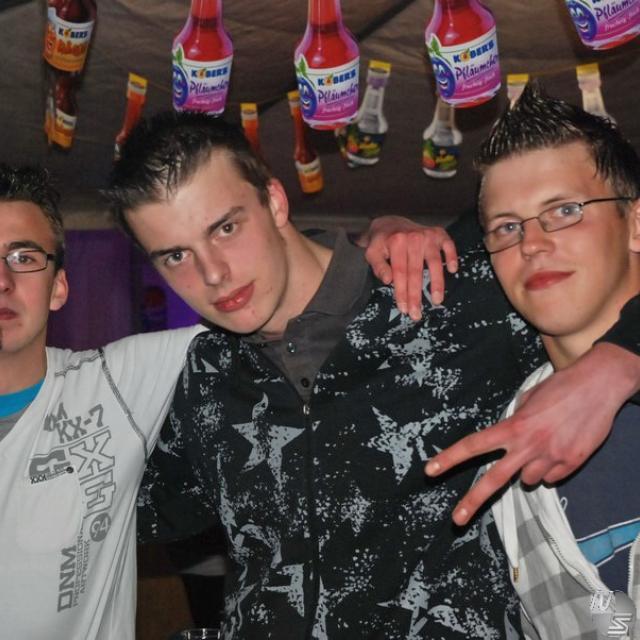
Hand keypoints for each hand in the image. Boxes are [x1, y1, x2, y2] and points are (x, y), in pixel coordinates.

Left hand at [360, 215, 457, 319]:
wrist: (390, 223)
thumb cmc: (381, 243)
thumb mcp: (372, 253)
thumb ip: (378, 266)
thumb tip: (388, 281)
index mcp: (396, 242)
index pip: (400, 272)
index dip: (402, 292)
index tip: (404, 309)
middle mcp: (413, 237)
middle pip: (416, 271)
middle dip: (416, 295)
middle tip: (417, 314)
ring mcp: (428, 234)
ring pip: (435, 262)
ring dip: (437, 283)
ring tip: (436, 300)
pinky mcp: (439, 233)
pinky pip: (449, 245)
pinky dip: (452, 257)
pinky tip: (452, 270)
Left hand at [425, 343, 639, 525]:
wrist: (599, 385)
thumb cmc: (561, 386)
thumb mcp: (529, 398)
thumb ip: (514, 419)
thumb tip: (507, 435)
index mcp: (513, 426)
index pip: (474, 445)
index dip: (449, 458)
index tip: (430, 470)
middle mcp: (528, 446)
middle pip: (494, 479)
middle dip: (473, 501)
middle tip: (456, 520)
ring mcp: (551, 459)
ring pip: (528, 480)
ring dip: (529, 469)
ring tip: (545, 444)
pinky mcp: (571, 465)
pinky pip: (552, 477)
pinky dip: (552, 468)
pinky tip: (562, 446)